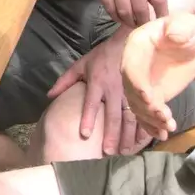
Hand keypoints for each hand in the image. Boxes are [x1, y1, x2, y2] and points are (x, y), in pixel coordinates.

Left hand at [46, 31, 152, 154]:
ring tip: (125, 151)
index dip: (88, 118)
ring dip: (128, 135)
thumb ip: (65, 81)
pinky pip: (145, 113)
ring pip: (131, 117)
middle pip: (113, 115)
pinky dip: (145, 127)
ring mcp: (131, 93)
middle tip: (109, 152)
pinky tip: (144, 140)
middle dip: (112, 134)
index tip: (85, 135)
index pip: (91, 103)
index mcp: (97, 83)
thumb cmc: (102, 56)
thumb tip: (49, 95)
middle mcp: (114, 90)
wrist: (128, 41)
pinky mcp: (143, 93)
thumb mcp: (81, 64)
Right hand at [77, 0, 167, 26]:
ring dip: (130, 22)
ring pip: (125, 11)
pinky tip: (119, 18)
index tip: (162, 21)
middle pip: (142, 10)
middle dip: (145, 22)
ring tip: (133, 25)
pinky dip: (116, 16)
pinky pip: (110, 7)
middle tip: (146, 28)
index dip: (162, 14)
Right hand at [120, 13, 194, 139]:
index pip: (131, 68)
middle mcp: (132, 67)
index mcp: (136, 47)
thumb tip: (173, 34)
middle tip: (162, 116)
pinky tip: (163, 134)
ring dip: (150, 119)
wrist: (191, 44)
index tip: (148, 98)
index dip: (137, 84)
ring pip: (137, 105)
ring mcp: (140, 83)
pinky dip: (152, 126)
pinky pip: (145, 113)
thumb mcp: (185, 24)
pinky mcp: (150, 96)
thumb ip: (180, 27)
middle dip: (144, 106)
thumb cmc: (186, 30)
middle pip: (131, 90)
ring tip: (169, 126)